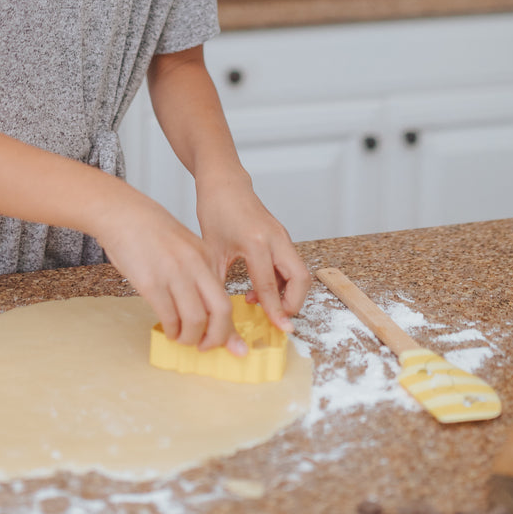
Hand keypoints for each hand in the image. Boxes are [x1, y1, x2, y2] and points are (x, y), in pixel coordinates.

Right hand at [95, 186, 247, 355]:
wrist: (122, 213)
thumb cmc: (150, 231)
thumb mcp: (183, 246)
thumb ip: (196, 273)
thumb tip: (204, 308)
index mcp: (206, 256)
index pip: (226, 298)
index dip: (230, 327)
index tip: (233, 345)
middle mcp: (195, 265)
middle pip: (221, 311)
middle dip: (218, 338)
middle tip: (207, 347)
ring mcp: (174, 274)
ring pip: (196, 320)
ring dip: (190, 338)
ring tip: (182, 338)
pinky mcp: (151, 282)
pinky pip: (169, 317)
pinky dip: (171, 330)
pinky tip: (168, 329)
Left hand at [195, 176, 311, 334]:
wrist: (225, 183)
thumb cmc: (216, 211)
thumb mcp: (212, 250)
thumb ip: (218, 282)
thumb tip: (217, 311)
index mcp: (256, 242)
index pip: (269, 286)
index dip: (276, 311)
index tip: (282, 330)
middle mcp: (275, 239)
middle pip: (300, 279)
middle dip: (293, 303)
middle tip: (277, 318)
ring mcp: (282, 236)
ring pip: (300, 272)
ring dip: (288, 293)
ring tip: (261, 302)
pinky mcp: (282, 236)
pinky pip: (292, 264)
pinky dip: (284, 281)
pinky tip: (261, 288)